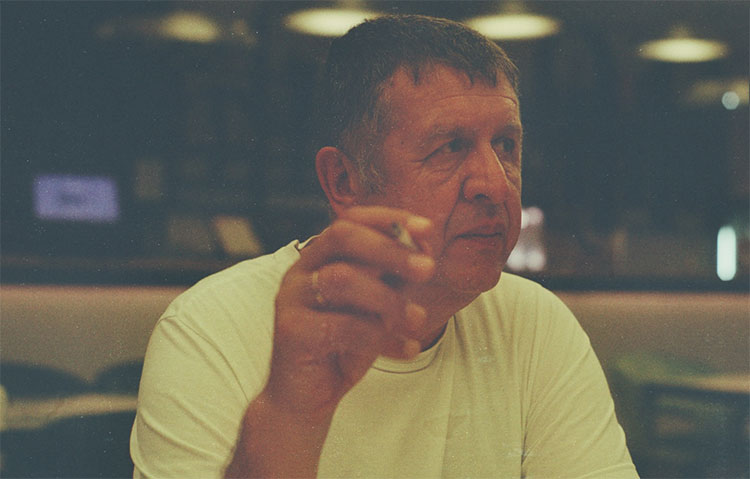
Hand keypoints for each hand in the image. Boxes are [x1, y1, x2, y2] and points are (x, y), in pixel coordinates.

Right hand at [266, 206, 435, 416]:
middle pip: (342, 237)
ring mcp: (291, 298)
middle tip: (428, 270)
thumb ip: (394, 279)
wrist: (307, 398)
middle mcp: (301, 270)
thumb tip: (425, 253)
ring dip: (389, 299)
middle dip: (390, 249)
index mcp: (320, 257)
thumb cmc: (345, 345)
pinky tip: (406, 350)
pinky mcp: (290, 331)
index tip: (427, 229)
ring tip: (416, 321)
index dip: (389, 219)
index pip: (350, 220)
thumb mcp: (377, 306)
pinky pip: (341, 325)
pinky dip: (381, 338)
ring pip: (342, 278)